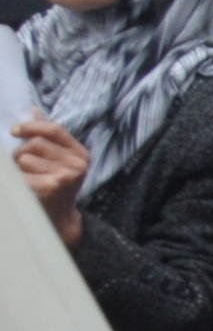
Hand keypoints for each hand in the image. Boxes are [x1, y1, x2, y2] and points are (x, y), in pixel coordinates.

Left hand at [12, 113, 89, 247]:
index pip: (54, 129)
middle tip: (20, 165)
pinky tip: (24, 188)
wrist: (58, 220)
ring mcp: (66, 176)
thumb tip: (32, 110)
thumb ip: (46, 136)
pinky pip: (21, 174)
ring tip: (25, 178)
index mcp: (80, 154)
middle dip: (20, 152)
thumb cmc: (53, 187)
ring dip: (17, 167)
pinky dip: (17, 180)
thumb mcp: (56, 160)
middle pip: (35, 143)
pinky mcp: (52, 187)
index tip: (14, 131)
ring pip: (25, 158)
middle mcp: (77, 164)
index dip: (31, 127)